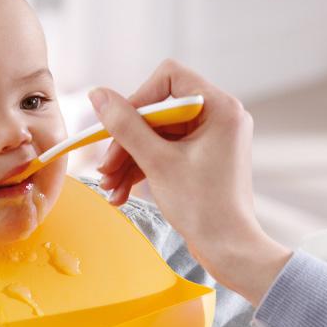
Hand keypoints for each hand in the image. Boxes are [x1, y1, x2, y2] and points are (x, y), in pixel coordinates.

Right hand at [89, 59, 291, 304]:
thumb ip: (126, 125)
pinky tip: (121, 193)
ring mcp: (211, 139)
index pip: (169, 77)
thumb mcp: (158, 162)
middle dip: (127, 142)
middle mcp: (219, 117)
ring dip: (130, 160)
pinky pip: (167, 152)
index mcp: (220, 108)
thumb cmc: (203, 207)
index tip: (115, 125)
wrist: (228, 249)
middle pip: (159, 112)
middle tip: (104, 169)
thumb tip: (98, 95)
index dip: (137, 98)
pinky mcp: (202, 159)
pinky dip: (144, 169)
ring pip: (158, 136)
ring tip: (109, 189)